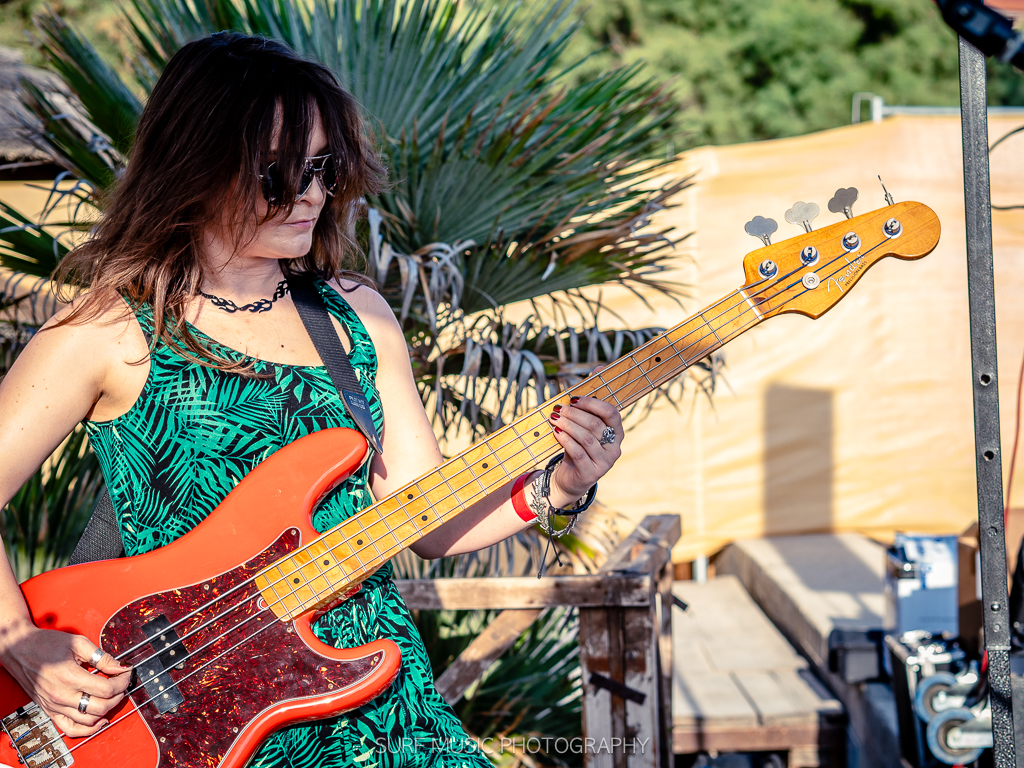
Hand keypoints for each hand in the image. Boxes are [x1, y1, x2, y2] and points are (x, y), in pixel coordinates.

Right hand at [0, 623, 131, 736]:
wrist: (20, 650)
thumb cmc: (47, 644)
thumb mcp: (78, 643)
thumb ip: (102, 657)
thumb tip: (120, 667)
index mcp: (70, 677)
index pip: (106, 689)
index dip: (122, 681)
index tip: (126, 672)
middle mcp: (62, 696)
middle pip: (101, 706)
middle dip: (119, 695)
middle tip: (122, 683)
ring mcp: (55, 706)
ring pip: (89, 720)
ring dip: (107, 710)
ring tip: (113, 696)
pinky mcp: (50, 712)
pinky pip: (71, 729)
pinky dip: (88, 729)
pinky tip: (100, 720)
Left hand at [547, 394, 623, 505]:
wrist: (570, 479)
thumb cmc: (579, 446)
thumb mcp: (585, 425)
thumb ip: (591, 399)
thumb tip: (599, 368)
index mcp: (617, 433)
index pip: (611, 413)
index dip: (592, 403)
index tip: (574, 398)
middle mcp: (615, 448)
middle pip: (595, 425)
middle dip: (574, 414)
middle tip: (558, 409)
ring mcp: (605, 462)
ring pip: (586, 438)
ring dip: (568, 425)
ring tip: (554, 419)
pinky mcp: (591, 473)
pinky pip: (578, 452)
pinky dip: (565, 440)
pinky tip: (557, 433)